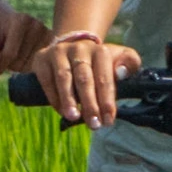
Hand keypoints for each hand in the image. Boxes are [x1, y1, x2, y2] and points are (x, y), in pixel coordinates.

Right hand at [21, 28, 138, 127]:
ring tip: (73, 117)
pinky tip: (61, 111)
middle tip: (93, 124)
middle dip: (89, 103)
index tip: (108, 120)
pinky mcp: (42, 58)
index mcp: (100, 51)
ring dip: (68, 100)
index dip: (107, 100)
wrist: (74, 47)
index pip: (104, 77)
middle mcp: (79, 49)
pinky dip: (54, 97)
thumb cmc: (100, 63)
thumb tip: (121, 72)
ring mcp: (59, 52)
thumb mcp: (120, 59)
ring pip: (64, 78)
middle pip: (84, 78)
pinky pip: (47, 80)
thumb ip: (129, 64)